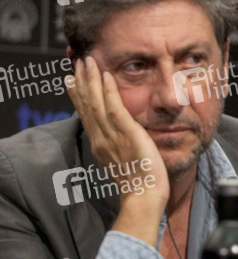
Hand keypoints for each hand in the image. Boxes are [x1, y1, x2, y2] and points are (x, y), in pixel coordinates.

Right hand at [65, 56, 169, 242]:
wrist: (144, 196)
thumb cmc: (139, 183)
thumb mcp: (123, 162)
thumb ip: (119, 148)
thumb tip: (121, 138)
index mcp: (100, 145)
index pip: (87, 115)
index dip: (79, 97)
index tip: (73, 81)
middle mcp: (101, 138)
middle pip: (87, 105)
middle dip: (82, 82)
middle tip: (77, 63)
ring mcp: (112, 136)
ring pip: (97, 102)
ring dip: (92, 80)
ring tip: (88, 62)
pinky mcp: (127, 134)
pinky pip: (115, 108)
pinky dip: (109, 91)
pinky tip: (106, 76)